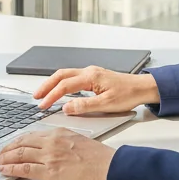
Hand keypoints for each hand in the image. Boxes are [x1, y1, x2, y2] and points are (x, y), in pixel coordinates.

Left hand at [0, 128, 115, 179]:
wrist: (108, 168)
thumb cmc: (100, 158)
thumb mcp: (79, 141)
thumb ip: (63, 142)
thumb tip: (53, 149)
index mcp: (59, 133)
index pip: (31, 135)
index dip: (18, 141)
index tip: (11, 145)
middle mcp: (51, 142)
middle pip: (21, 143)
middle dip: (7, 149)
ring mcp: (49, 156)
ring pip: (19, 155)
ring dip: (5, 159)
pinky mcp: (49, 171)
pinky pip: (24, 169)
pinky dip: (10, 169)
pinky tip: (3, 170)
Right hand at [33, 67, 158, 116]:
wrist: (142, 88)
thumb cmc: (128, 94)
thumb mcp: (106, 104)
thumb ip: (84, 106)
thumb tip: (66, 108)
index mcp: (90, 77)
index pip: (64, 86)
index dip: (51, 96)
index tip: (42, 105)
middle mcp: (89, 72)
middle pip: (61, 75)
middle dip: (46, 85)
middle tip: (36, 97)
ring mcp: (91, 73)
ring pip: (66, 75)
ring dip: (53, 83)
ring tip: (44, 94)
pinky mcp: (94, 77)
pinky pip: (73, 77)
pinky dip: (62, 83)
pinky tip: (61, 91)